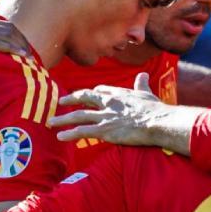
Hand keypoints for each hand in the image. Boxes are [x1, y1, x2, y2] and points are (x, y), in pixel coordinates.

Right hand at [0, 6, 31, 68]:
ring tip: (29, 57)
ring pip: (2, 36)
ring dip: (18, 46)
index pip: (4, 25)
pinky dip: (9, 49)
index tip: (27, 48)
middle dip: (22, 41)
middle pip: (7, 29)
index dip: (18, 36)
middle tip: (33, 54)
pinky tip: (19, 55)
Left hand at [51, 74, 201, 151]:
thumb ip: (141, 84)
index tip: (86, 95)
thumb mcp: (147, 93)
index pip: (100, 90)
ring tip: (51, 122)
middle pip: (84, 98)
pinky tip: (60, 136)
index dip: (92, 93)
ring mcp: (104, 116)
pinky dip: (70, 133)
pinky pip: (82, 131)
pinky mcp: (104, 130)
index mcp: (118, 93)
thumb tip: (142, 75)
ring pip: (78, 116)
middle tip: (61, 101)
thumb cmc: (156, 109)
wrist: (158, 122)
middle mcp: (108, 102)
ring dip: (63, 119)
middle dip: (71, 99)